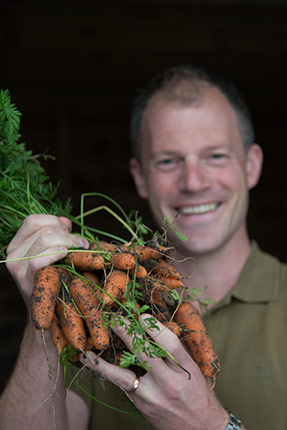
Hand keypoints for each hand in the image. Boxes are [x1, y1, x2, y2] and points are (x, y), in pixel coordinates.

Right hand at [5, 214, 88, 306]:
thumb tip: (65, 222)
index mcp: (17, 245)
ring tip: (80, 250)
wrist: (49, 315)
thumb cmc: (56, 280)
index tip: (69, 231)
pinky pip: (39, 260)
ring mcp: (17, 268)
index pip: (33, 221)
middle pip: (44, 230)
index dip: (55, 222)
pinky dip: (55, 254)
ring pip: (45, 240)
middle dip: (68, 235)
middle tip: (81, 245)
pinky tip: (66, 255)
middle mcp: (12, 255)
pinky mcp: (25, 281)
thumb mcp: (54, 254)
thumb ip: (58, 234)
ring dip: (69, 242)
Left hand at [80, 314, 228, 429]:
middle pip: (146, 355)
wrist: (199, 428)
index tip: (142, 316)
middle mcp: (169, 383)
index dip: (155, 328)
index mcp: (186, 370)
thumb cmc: (197, 393)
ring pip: (125, 376)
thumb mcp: (194, 368)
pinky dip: (105, 372)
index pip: (170, 345)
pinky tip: (90, 362)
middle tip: (115, 320)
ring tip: (89, 350)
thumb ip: (176, 348)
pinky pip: (121, 385)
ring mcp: (153, 396)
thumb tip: (156, 323)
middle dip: (128, 335)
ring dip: (105, 363)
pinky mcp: (141, 405)